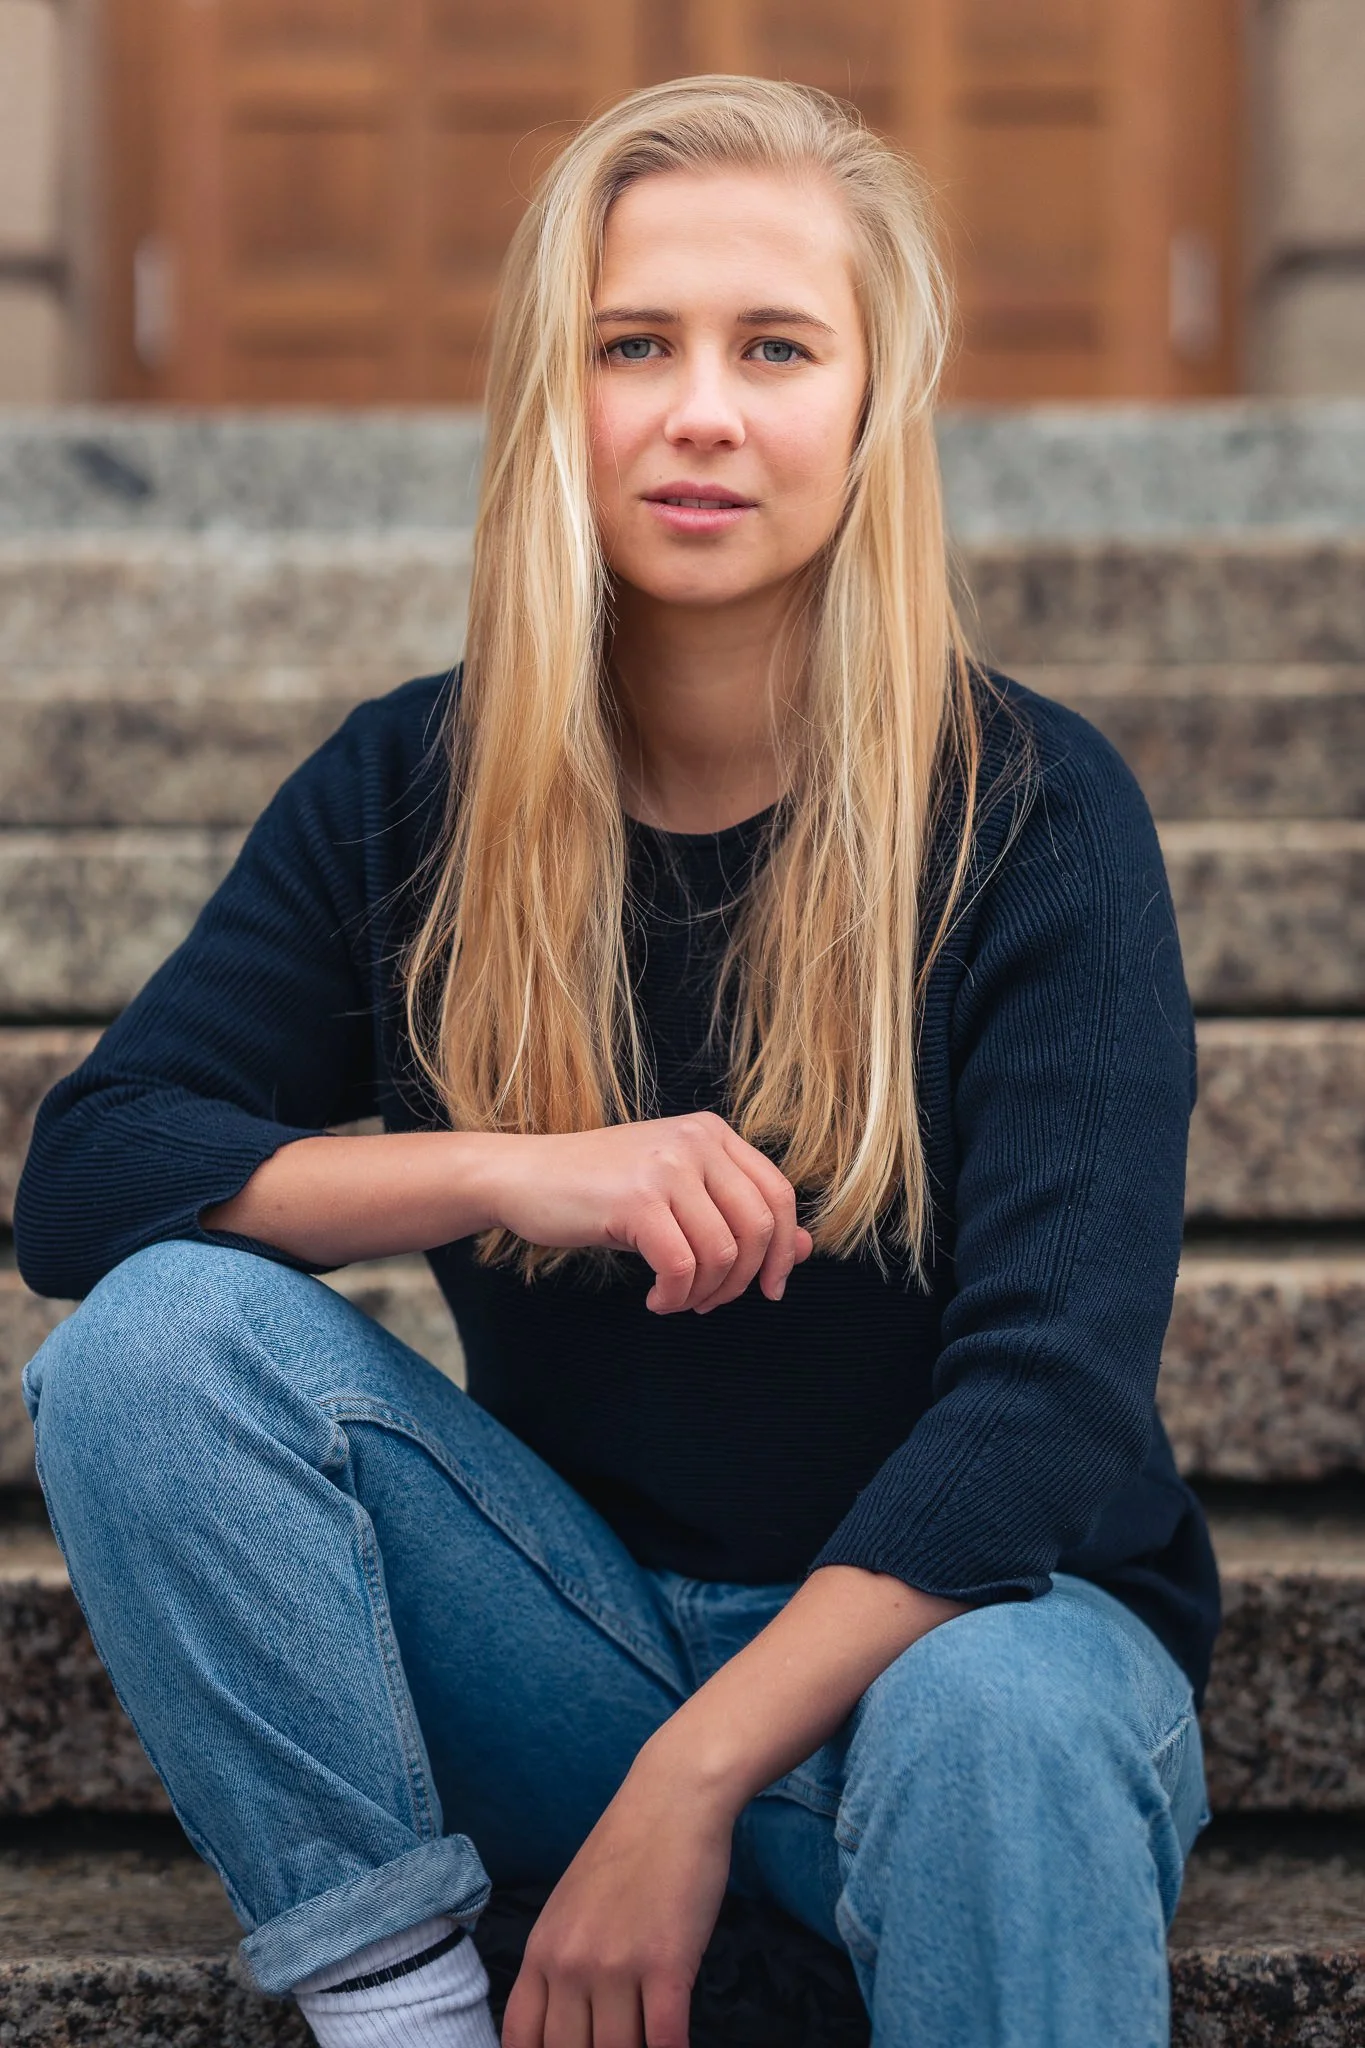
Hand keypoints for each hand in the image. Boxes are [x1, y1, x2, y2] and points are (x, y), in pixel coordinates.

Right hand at [486, 1113, 813, 1313]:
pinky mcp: (637, 1201)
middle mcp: (696, 1142)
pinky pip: (682, 1267)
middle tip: (712, 1303)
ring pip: (722, 1253)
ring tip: (677, 1300)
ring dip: (704, 1294)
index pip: (778, 1195)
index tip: (771, 1287)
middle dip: (744, 1280)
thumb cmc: (600, 1189)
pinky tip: (656, 1299)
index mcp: (712, 1133)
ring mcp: (667, 1168)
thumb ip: (738, 1214)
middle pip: (758, 1227)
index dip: (784, 1249)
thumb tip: (805, 1250)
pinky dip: (675, 1296)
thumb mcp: (678, 1193)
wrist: (524, 1176)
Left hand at [501, 1756, 731, 2047]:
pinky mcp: (666, 1963)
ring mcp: (616, 1965)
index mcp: (542, 1949)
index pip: (521, 2038)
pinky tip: (677, 2047)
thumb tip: (566, 2021)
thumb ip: (561, 1961)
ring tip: (647, 2040)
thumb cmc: (627, 1848)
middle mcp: (570, 1963)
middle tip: (616, 2043)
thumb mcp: (571, 1905)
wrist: (672, 1798)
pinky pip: (664, 2039)